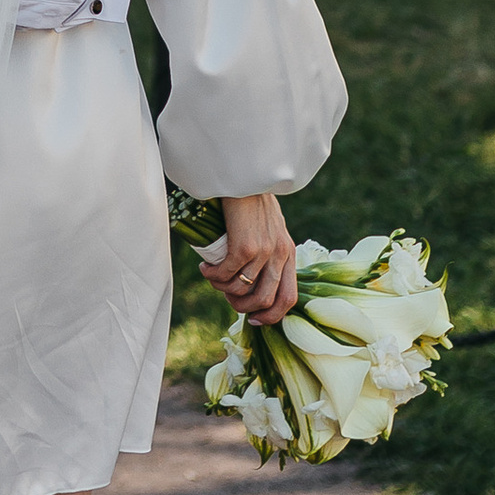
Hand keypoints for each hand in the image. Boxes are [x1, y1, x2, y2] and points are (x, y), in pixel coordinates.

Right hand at [200, 192, 297, 324]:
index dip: (271, 316)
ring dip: (223, 289)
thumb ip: (270, 249)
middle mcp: (280, 255)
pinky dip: (212, 275)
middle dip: (242, 307)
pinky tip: (205, 267)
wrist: (244, 176)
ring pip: (242, 289)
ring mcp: (264, 252)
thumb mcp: (271, 227)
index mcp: (289, 253)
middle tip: (226, 297)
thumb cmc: (253, 199)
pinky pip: (226, 274)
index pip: (289, 298)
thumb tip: (254, 277)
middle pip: (265, 300)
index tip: (253, 318)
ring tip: (213, 276)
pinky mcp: (244, 246)